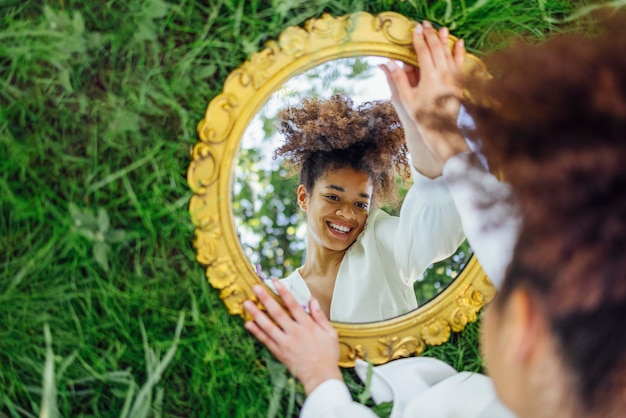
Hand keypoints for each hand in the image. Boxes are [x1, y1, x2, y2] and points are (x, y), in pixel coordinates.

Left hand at [243, 280, 341, 394]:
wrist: (321, 376)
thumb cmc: (327, 355)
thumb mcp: (330, 333)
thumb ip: (320, 316)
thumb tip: (312, 300)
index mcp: (307, 325)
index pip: (292, 304)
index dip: (283, 291)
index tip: (275, 281)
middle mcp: (294, 332)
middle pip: (277, 312)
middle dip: (265, 299)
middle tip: (255, 288)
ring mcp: (285, 343)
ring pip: (267, 325)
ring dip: (256, 314)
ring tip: (246, 304)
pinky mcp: (279, 352)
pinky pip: (265, 340)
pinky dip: (256, 332)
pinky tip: (248, 324)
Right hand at [385, 21, 468, 163]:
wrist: (441, 130)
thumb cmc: (421, 115)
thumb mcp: (406, 98)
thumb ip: (398, 78)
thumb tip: (389, 62)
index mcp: (429, 76)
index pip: (423, 51)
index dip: (418, 39)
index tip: (415, 28)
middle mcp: (443, 74)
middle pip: (437, 48)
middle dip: (430, 35)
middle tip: (425, 25)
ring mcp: (454, 77)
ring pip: (449, 53)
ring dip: (444, 40)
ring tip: (441, 29)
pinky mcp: (460, 83)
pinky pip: (461, 63)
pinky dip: (459, 52)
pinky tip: (459, 43)